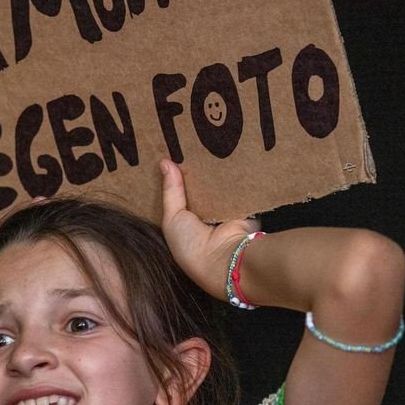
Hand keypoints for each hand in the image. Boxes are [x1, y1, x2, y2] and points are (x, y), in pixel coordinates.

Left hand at [159, 160, 259, 301]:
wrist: (227, 259)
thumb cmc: (192, 246)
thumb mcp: (172, 219)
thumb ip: (170, 191)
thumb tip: (164, 162)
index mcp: (185, 227)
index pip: (177, 199)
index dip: (172, 181)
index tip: (167, 158)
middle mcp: (204, 221)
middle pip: (196, 190)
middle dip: (191, 172)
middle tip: (185, 146)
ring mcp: (223, 213)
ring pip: (214, 187)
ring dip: (210, 171)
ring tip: (202, 145)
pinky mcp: (240, 206)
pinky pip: (232, 186)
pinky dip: (228, 174)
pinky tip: (222, 153)